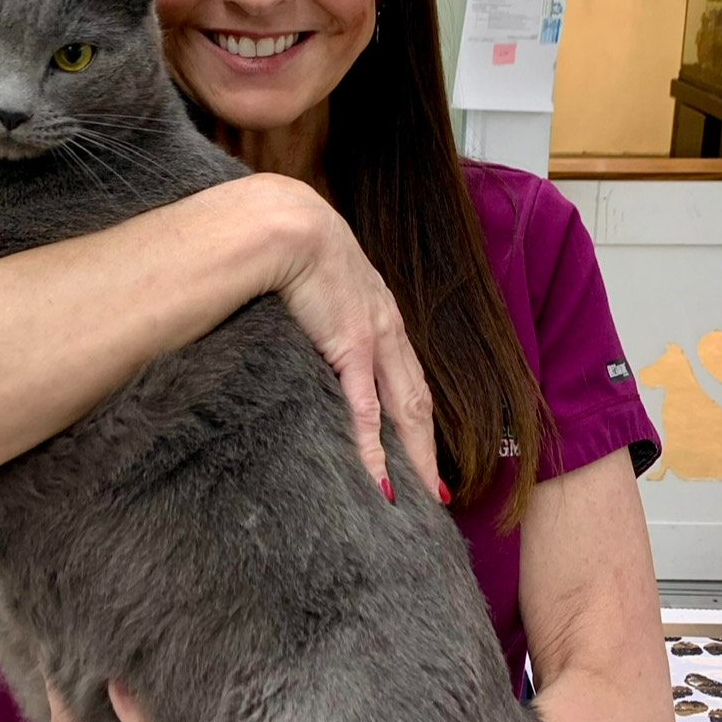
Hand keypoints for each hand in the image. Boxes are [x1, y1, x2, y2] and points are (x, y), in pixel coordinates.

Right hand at [252, 173, 441, 501]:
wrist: (283, 223)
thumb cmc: (287, 243)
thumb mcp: (313, 278)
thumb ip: (317, 308)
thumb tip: (302, 326)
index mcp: (378, 314)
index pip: (406, 376)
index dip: (418, 417)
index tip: (424, 450)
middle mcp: (387, 330)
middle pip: (417, 402)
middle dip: (430, 450)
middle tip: (439, 493)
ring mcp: (373, 340)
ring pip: (405, 412)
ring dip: (417, 458)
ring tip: (425, 499)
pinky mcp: (351, 347)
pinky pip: (366, 411)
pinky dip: (375, 449)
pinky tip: (381, 480)